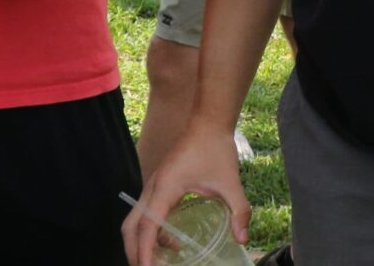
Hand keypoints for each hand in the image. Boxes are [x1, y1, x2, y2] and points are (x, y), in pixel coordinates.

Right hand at [124, 125, 249, 265]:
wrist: (208, 122)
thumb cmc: (215, 149)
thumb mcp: (231, 182)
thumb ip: (238, 211)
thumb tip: (242, 238)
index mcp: (165, 188)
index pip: (147, 227)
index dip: (145, 251)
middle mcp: (152, 188)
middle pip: (130, 227)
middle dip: (134, 252)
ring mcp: (153, 186)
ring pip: (134, 221)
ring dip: (140, 243)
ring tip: (159, 263)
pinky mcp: (158, 186)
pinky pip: (144, 214)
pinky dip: (150, 232)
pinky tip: (172, 242)